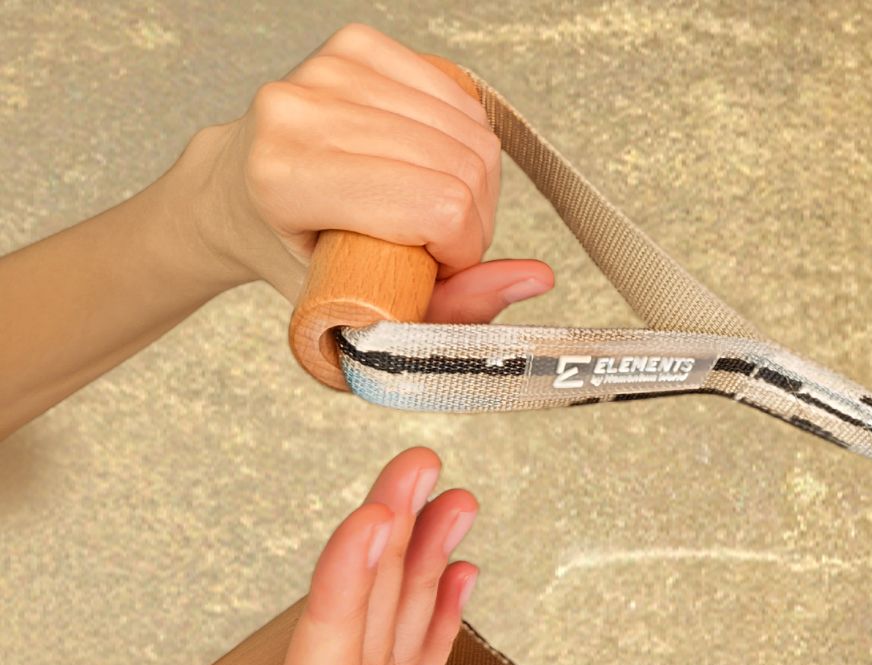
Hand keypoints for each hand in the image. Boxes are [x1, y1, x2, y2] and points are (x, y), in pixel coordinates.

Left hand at [185, 23, 553, 317]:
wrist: (236, 194)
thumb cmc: (296, 259)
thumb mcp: (368, 313)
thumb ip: (456, 307)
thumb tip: (536, 278)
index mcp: (287, 178)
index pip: (439, 203)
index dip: (461, 248)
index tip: (434, 269)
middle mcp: (300, 109)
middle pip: (462, 164)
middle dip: (472, 219)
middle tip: (433, 245)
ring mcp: (328, 67)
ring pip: (470, 130)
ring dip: (472, 185)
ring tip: (428, 211)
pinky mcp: (357, 44)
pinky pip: (459, 97)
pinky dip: (462, 143)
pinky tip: (429, 166)